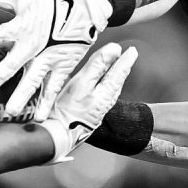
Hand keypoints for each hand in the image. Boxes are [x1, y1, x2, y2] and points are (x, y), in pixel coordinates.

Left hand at [0, 0, 111, 120]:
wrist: (85, 5)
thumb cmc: (51, 1)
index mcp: (20, 27)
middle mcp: (33, 45)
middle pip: (12, 64)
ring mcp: (49, 57)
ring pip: (34, 79)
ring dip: (22, 95)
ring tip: (11, 110)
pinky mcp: (62, 66)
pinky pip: (53, 86)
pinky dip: (47, 101)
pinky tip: (40, 116)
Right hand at [38, 43, 136, 164]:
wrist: (55, 138)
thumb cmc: (66, 111)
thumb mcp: (82, 83)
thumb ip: (98, 66)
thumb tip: (115, 50)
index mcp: (104, 93)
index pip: (118, 72)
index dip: (125, 61)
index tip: (132, 51)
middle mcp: (104, 103)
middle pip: (116, 82)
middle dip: (122, 69)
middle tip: (130, 57)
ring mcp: (97, 111)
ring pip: (111, 90)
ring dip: (116, 78)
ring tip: (120, 70)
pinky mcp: (89, 117)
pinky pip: (103, 98)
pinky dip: (107, 89)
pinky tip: (103, 90)